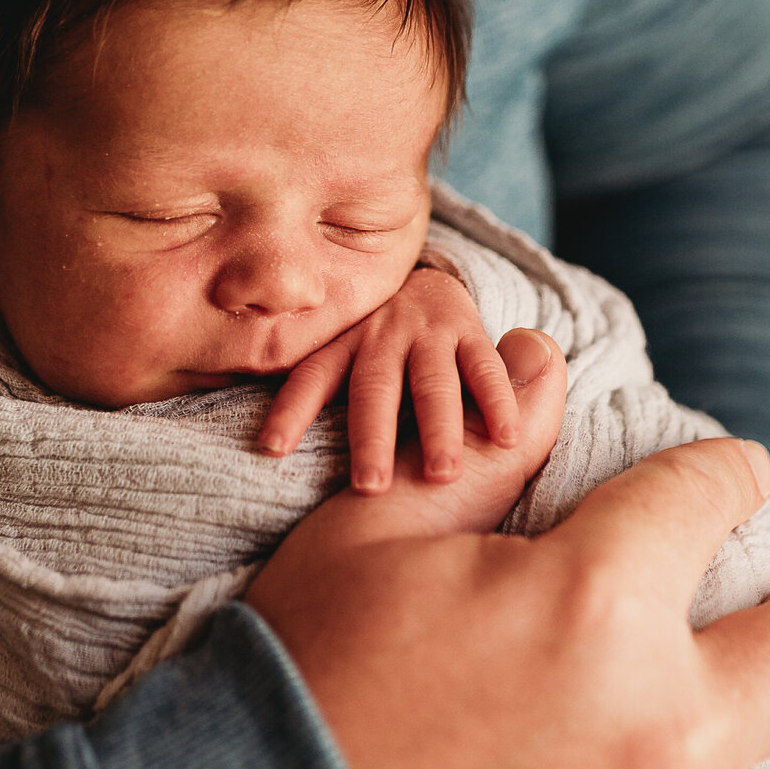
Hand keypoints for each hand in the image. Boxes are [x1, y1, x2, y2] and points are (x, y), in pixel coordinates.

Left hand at [259, 262, 520, 490]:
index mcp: (342, 345)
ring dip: (438, 429)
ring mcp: (426, 332)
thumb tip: (262, 447)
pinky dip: (496, 402)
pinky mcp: (469, 331)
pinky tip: (507, 439)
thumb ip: (315, 390)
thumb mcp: (339, 354)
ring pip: (432, 384)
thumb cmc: (373, 343)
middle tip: (370, 488)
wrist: (427, 280)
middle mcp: (380, 336)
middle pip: (373, 390)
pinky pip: (483, 368)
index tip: (270, 447)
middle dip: (371, 439)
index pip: (310, 378)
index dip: (290, 410)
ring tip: (442, 475)